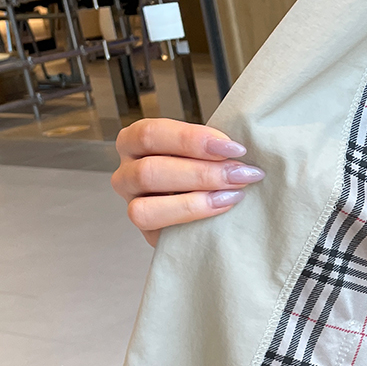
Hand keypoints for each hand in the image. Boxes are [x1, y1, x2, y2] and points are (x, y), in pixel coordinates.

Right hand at [111, 118, 264, 246]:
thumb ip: (210, 145)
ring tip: (234, 193)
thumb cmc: (203, 166)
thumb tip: (237, 147)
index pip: (151, 134)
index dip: (192, 139)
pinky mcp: (146, 232)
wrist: (205, 206)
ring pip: (146, 206)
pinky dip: (193, 215)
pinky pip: (157, 227)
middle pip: (149, 170)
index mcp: (134, 142)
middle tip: (240, 173)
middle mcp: (126, 173)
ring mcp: (131, 205)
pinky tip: (223, 206)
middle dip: (202, 172)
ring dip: (195, 199)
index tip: (234, 147)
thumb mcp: (202, 148)